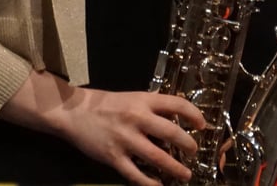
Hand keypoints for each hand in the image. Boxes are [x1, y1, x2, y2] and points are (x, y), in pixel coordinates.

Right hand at [60, 89, 203, 185]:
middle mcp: (136, 118)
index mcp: (141, 100)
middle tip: (193, 152)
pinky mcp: (114, 157)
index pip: (175, 103)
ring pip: (158, 158)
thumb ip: (150, 108)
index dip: (193, 114)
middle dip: (188, 145)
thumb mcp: (130, 98)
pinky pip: (137, 176)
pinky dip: (151, 184)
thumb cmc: (105, 104)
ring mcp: (125, 139)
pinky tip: (159, 185)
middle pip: (172, 133)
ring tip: (185, 175)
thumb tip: (176, 119)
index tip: (202, 125)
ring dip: (176, 169)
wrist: (74, 112)